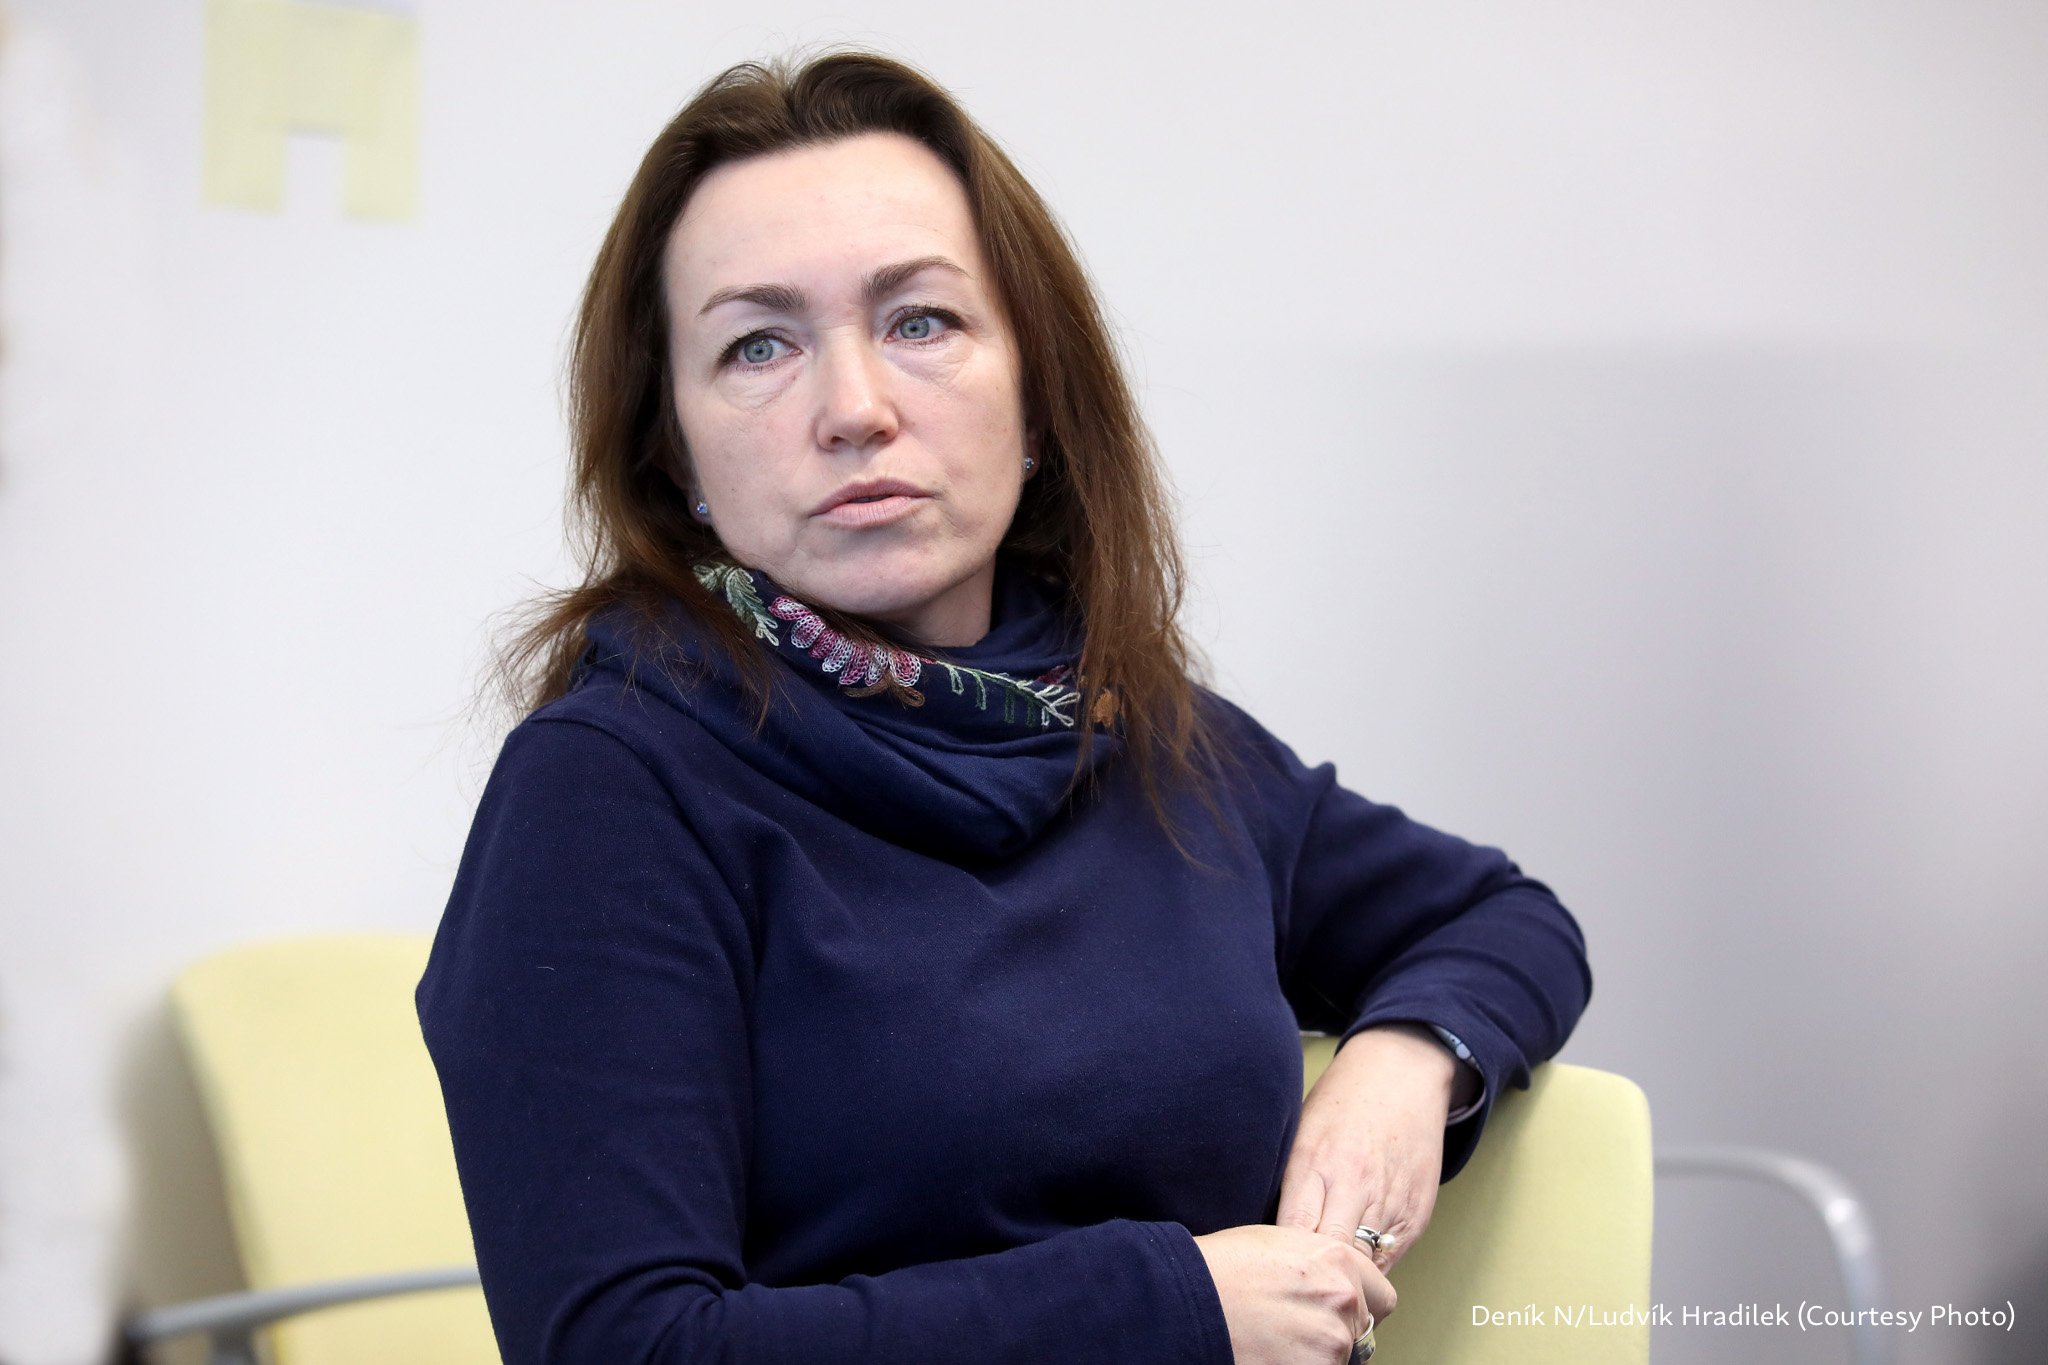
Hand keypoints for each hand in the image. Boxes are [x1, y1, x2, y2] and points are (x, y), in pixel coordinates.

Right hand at [1191, 1224, 1390, 1364]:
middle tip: (1294, 1328)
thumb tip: (1336, 1284)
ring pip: (1342, 1357)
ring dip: (1316, 1354)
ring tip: (1275, 1340)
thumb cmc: (1222, 1268)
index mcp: (1338, 1261)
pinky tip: (1270, 1353)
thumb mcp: (1282, 1243)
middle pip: (1362, 1331)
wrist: (1187, 1298)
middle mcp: (1344, 1301)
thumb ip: (1321, 1264)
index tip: (1341, 1312)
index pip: (1382, 1297)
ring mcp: (1331, 1343)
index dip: (1361, 1305)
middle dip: (1334, 1331)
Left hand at [1275, 1024, 1467, 1277]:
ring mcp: (1388, 1202)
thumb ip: (1287, 1185)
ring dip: (1342, 1283)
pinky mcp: (1415, 1214)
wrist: (1402, 1075)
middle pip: (1328, 1258)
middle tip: (1293, 1296)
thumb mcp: (1299, 1134)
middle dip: (1310, 1281)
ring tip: (1320, 1297)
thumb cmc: (1341, 1103)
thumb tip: (1261, 1235)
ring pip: (1361, 1268)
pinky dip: (1370, 1273)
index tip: (1265, 1277)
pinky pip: (1389, 1261)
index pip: (1290, 1235)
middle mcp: (1353, 1186)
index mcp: (1314, 1164)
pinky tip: (1353, 1276)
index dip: (1278, 1264)